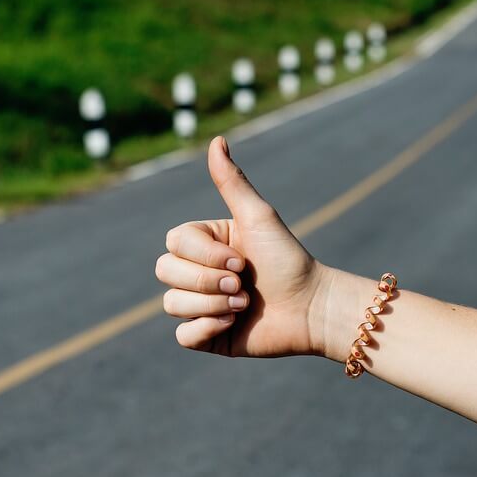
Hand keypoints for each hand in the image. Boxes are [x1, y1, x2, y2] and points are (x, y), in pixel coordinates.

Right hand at [156, 136, 329, 357]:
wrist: (311, 308)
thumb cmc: (288, 260)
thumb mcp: (258, 217)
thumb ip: (232, 182)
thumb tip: (217, 140)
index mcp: (205, 243)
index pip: (173, 243)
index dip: (203, 255)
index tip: (242, 260)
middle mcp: (198, 272)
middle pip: (165, 272)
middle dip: (206, 281)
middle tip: (243, 285)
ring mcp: (201, 304)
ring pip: (171, 305)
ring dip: (211, 305)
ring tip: (244, 306)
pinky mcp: (208, 335)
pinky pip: (182, 336)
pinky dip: (206, 329)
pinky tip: (233, 325)